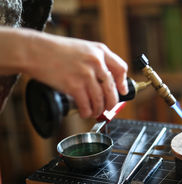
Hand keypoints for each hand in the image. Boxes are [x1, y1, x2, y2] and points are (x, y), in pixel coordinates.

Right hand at [0, 27, 128, 117]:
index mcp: (100, 51)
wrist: (34, 51)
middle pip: (112, 89)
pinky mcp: (74, 85)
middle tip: (108, 107)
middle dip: (111, 103)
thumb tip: (108, 80)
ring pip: (100, 100)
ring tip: (94, 112)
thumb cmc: (56, 50)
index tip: (122, 92)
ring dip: (98, 110)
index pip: (121, 69)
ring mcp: (86, 74)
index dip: (123, 84)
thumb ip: (96, 61)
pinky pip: (87, 105)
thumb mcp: (83, 48)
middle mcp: (96, 62)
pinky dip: (87, 112)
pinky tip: (85, 112)